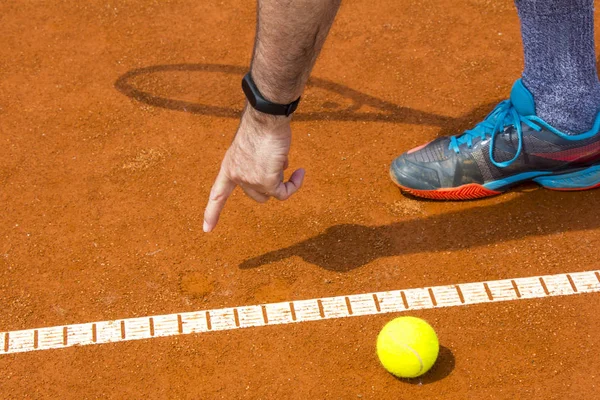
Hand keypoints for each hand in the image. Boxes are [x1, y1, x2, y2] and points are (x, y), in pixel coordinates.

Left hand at [203, 108, 304, 231]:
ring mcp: (251, 181)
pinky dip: (294, 185)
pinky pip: (283, 193)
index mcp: (229, 167)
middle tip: (276, 162)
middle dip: (269, 181)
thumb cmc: (261, 126)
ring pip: (271, 193)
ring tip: (284, 158)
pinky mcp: (267, 182)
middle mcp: (237, 176)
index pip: (217, 195)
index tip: (207, 229)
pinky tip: (300, 172)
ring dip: (282, 180)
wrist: (266, 119)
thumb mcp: (254, 147)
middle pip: (256, 194)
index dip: (212, 212)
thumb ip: (259, 162)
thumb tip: (278, 170)